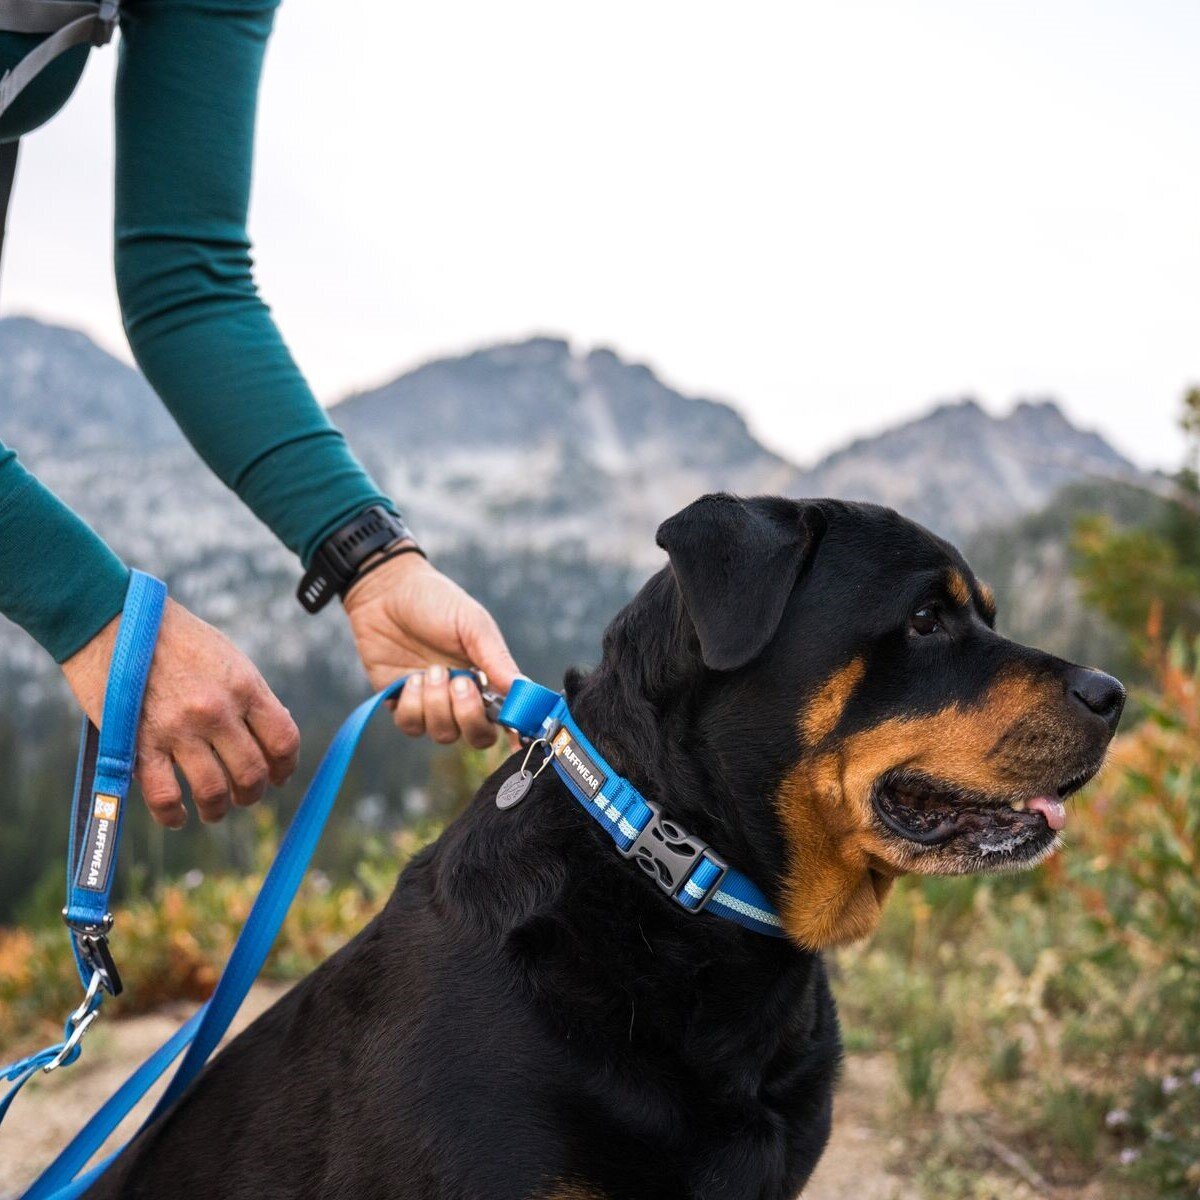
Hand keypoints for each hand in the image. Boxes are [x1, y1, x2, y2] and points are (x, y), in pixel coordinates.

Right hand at [61, 599, 300, 827]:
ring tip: (214, 810)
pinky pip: (163, 797)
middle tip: (245, 796)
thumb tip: (270, 734)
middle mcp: (217, 711)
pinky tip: (178, 816)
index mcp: (245, 686)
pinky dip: (174, 816)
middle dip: (253, 793)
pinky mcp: (139, 744)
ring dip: (218, 809)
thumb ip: (250, 694)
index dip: (286, 766)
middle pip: (252, 773)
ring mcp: (178, 730)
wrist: (112, 618)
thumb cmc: (175, 636)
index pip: (284, 741)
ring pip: (213, 792)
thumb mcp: (227, 656)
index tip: (280, 775)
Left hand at [343, 548, 519, 748]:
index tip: (514, 728)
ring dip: (438, 705)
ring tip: (431, 670)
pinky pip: (411, 725)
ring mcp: (431, 703)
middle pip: (478, 737)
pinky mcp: (401, 703)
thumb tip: (524, 689)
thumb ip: (497, 660)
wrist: (387, 591)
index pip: (508, 717)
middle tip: (461, 683)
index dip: (515, 729)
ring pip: (443, 734)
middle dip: (470, 717)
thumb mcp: (473, 625)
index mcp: (488, 678)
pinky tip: (412, 678)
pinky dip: (413, 705)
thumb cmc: (436, 602)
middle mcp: (462, 697)